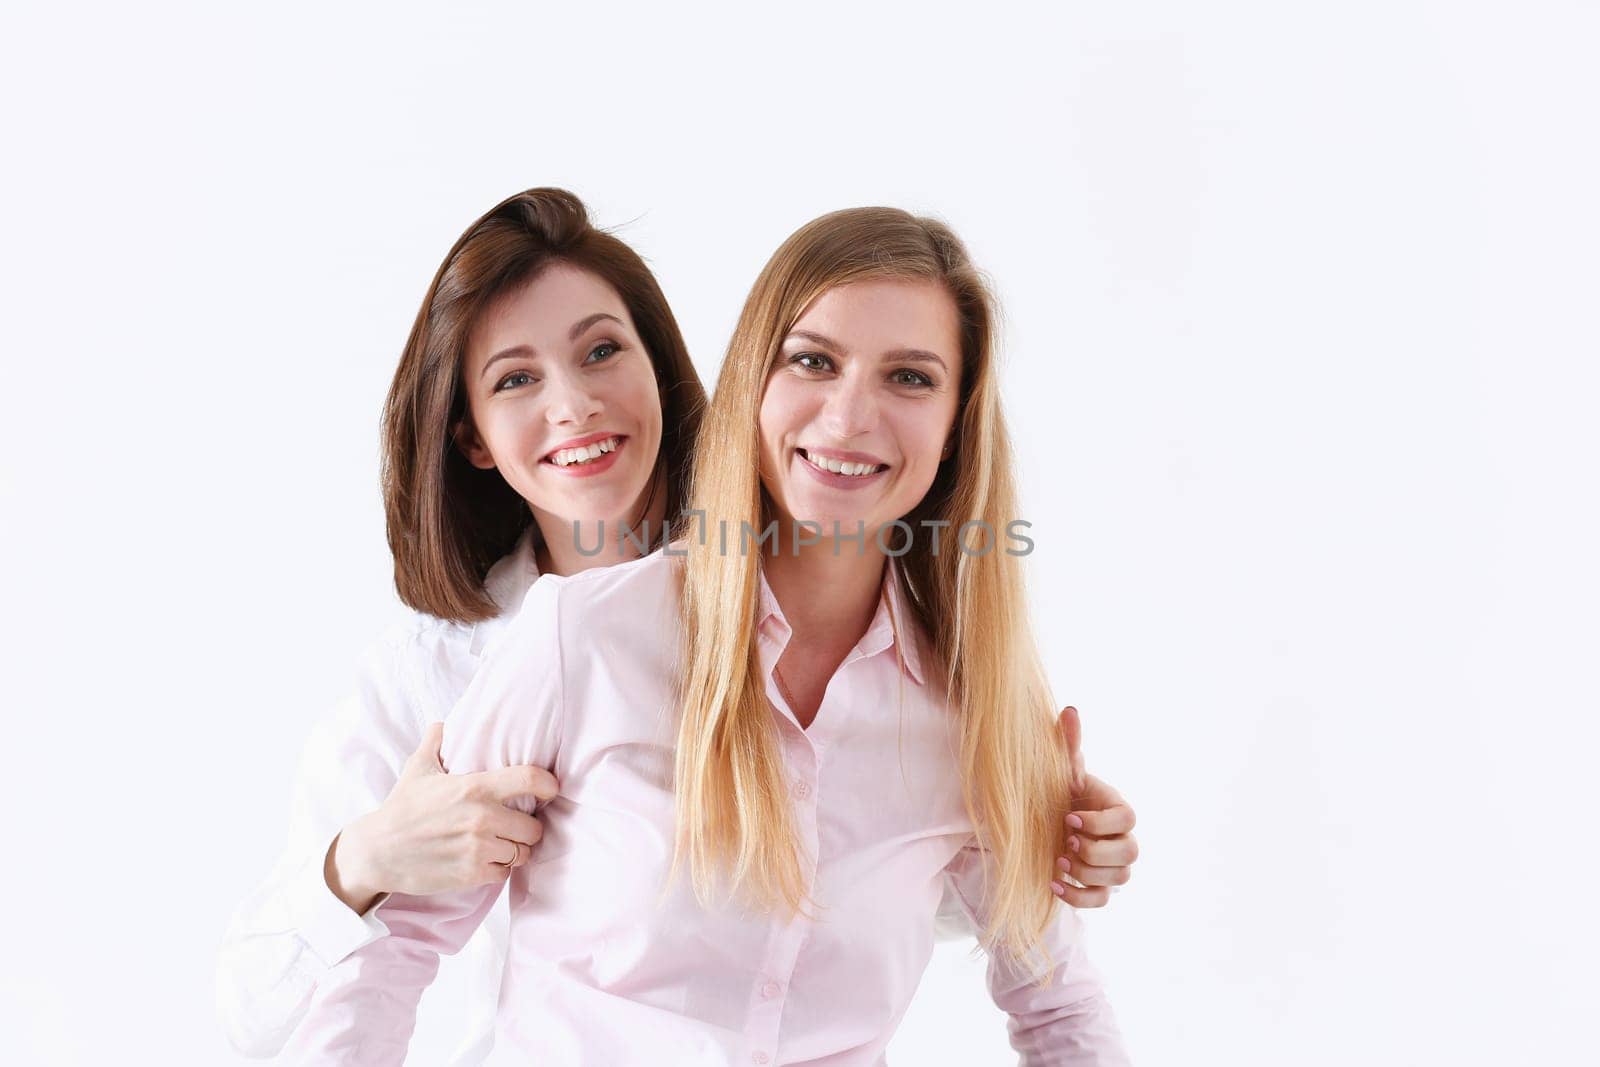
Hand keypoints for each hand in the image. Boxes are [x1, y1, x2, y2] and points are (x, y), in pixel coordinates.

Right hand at [326, 722, 559, 913]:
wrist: (377, 851)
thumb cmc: (401, 808)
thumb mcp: (418, 769)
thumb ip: (436, 743)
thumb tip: (443, 724)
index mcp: (475, 787)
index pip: (529, 779)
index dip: (548, 785)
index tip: (550, 789)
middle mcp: (482, 818)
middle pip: (533, 827)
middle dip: (527, 827)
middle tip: (515, 826)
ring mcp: (478, 848)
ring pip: (521, 853)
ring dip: (514, 850)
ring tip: (500, 844)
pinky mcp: (472, 874)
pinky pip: (504, 874)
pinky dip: (498, 869)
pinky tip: (484, 860)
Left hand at [1050, 706, 1138, 907]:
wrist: (1048, 822)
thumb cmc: (1060, 793)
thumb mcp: (1062, 770)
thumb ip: (1069, 744)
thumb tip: (1069, 711)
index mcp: (1117, 808)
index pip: (1128, 819)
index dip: (1101, 822)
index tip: (1069, 818)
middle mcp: (1123, 838)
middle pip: (1130, 853)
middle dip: (1096, 850)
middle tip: (1066, 841)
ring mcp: (1114, 865)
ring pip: (1118, 878)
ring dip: (1087, 872)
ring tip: (1057, 859)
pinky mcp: (1099, 887)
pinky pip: (1101, 900)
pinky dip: (1078, 897)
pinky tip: (1053, 884)